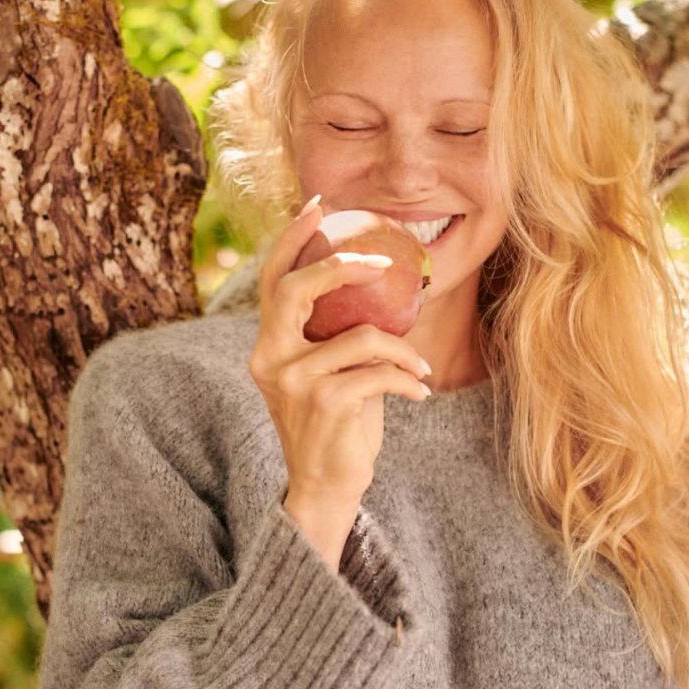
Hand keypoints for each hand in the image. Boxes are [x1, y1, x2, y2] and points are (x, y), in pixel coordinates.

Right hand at [247, 195, 432, 567]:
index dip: (292, 239)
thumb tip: (385, 286)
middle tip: (379, 260)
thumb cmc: (338, 424)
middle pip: (296, 290)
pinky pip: (379, 372)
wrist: (327, 485)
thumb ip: (341, 334)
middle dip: (339, 266)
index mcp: (268, 345)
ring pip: (360, 337)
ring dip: (402, 351)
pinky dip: (408, 379)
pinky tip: (420, 392)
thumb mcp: (334, 372)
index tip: (318, 204)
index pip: (274, 280)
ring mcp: (293, 381)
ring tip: (420, 368)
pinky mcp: (323, 404)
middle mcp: (270, 358)